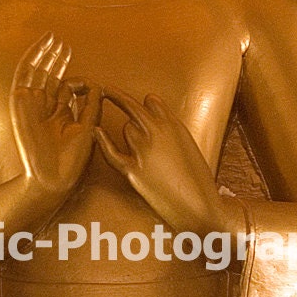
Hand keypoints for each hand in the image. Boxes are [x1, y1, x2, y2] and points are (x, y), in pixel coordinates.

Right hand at [10, 33, 99, 196]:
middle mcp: (45, 108)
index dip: (77, 79)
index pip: (66, 89)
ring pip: (37, 72)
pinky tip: (41, 46)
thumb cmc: (72, 161)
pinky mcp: (21, 102)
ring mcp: (32, 104)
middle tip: (64, 44)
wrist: (52, 178)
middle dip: (58, 60)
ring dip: (45, 54)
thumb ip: (92, 106)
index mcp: (60, 116)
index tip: (89, 82)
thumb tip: (98, 85)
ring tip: (53, 38)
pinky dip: (32, 59)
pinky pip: (25, 75)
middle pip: (50, 77)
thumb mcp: (89, 128)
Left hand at [96, 88, 226, 233]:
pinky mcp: (132, 170)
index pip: (151, 100)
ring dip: (129, 134)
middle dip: (117, 96)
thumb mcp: (190, 146)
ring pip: (126, 129)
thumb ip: (173, 131)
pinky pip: (111, 152)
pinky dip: (102, 141)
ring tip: (141, 149)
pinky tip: (96, 131)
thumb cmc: (198, 180)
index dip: (145, 104)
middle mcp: (156, 132)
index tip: (139, 104)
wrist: (200, 206)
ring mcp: (143, 150)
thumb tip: (160, 123)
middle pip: (131, 105)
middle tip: (106, 90)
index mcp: (174, 125)